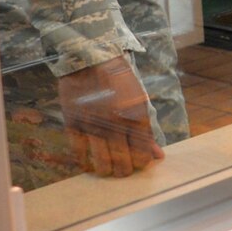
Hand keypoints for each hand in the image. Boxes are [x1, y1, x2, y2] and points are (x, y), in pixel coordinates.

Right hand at [57, 57, 161, 178]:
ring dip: (106, 171)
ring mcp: (93, 126)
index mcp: (137, 119)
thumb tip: (158, 156)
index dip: (141, 164)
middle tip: (122, 169)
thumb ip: (148, 132)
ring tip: (107, 169)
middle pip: (123, 165)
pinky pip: (79, 154)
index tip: (138, 163)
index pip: (142, 156)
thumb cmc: (120, 80)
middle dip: (124, 172)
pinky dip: (85, 163)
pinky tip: (89, 162)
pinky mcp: (73, 124)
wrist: (91, 59)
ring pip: (102, 165)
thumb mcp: (140, 102)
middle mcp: (116, 125)